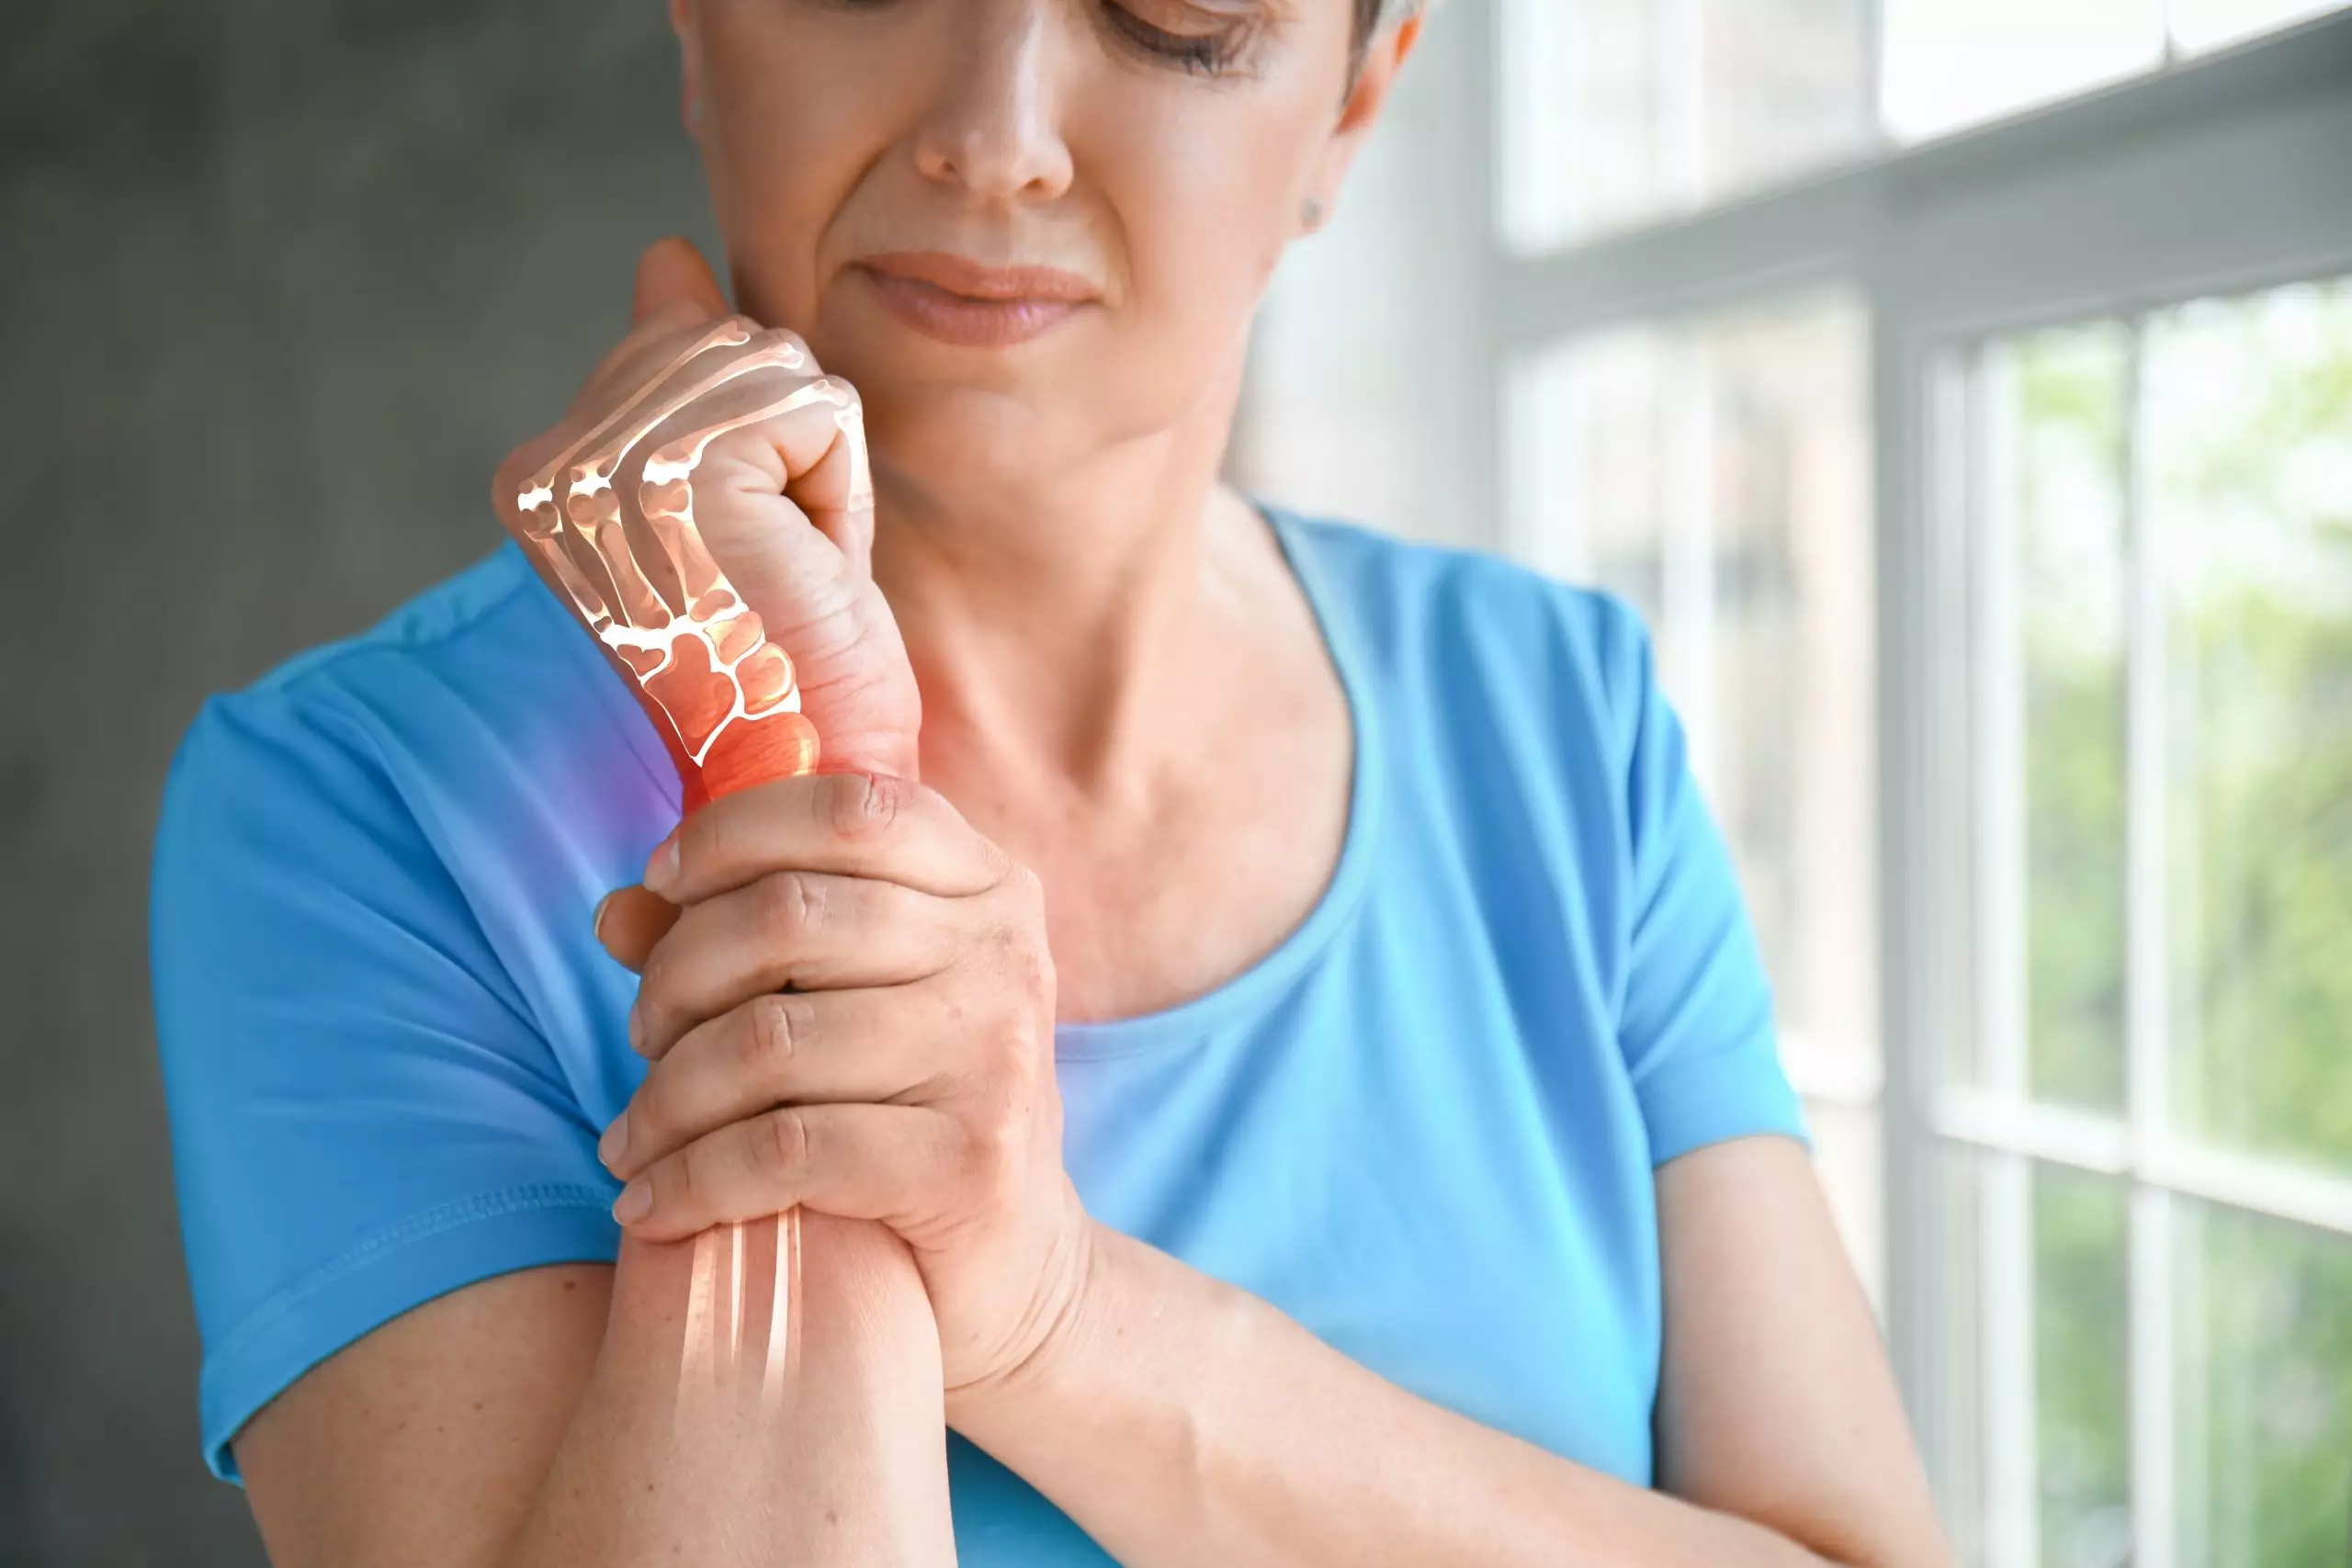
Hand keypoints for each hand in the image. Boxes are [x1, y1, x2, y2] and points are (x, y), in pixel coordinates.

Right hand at [490, 237, 920, 784]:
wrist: (814, 782)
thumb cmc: (789, 665)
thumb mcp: (737, 504)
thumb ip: (685, 379)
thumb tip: (663, 257)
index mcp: (539, 478)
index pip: (680, 349)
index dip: (753, 447)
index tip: (737, 560)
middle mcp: (551, 469)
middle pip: (730, 341)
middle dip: (788, 448)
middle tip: (771, 571)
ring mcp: (605, 467)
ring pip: (779, 366)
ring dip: (818, 471)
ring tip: (784, 573)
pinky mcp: (681, 473)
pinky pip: (819, 406)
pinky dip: (842, 489)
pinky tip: (802, 569)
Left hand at [592, 769, 1095, 1400]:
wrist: (1012, 1267)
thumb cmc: (908, 1110)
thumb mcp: (843, 1002)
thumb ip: (740, 942)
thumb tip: (616, 911)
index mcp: (987, 886)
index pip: (850, 809)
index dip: (733, 833)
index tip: (660, 883)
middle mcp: (1005, 955)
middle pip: (789, 914)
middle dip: (678, 975)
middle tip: (641, 1037)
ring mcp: (996, 1056)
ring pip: (770, 1039)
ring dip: (666, 1095)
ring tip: (629, 1140)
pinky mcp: (971, 1161)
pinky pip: (787, 1148)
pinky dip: (693, 1179)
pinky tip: (652, 1206)